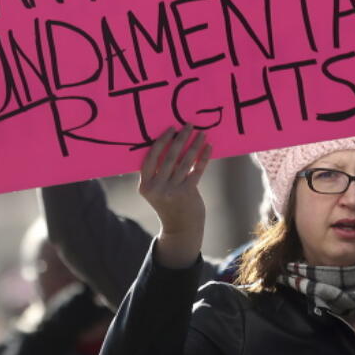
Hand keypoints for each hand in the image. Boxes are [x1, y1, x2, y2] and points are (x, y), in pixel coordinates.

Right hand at [139, 125, 211, 267]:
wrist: (181, 229)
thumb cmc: (169, 203)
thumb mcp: (156, 190)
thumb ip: (159, 173)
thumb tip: (172, 143)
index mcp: (145, 186)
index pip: (150, 158)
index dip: (161, 142)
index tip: (171, 128)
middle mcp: (157, 189)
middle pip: (169, 157)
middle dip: (180, 138)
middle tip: (189, 125)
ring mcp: (172, 192)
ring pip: (185, 162)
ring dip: (194, 145)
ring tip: (201, 133)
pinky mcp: (187, 193)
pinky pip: (197, 170)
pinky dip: (203, 157)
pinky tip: (209, 147)